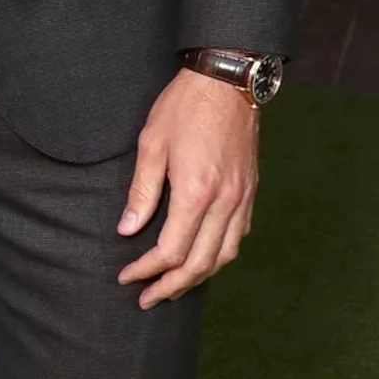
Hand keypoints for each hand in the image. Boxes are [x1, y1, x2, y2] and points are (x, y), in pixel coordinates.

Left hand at [117, 68, 260, 307]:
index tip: (127, 276)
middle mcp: (224, 202)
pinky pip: (239, 236)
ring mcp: (242, 198)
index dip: (147, 270)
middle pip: (200, 264)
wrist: (227, 80)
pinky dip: (219, 254)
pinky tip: (203, 256)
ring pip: (224, 255)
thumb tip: (128, 230)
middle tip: (147, 298)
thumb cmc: (184, 106)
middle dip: (171, 287)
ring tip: (173, 286)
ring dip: (198, 277)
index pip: (171, 251)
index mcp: (196, 192)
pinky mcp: (250, 191)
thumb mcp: (151, 144)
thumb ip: (141, 192)